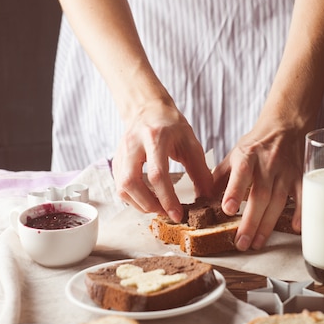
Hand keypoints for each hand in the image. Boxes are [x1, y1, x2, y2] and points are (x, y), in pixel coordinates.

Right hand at [112, 99, 213, 221]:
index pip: (157, 173)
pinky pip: (119, 186)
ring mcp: (121, 152)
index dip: (167, 198)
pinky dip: (133, 198)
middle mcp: (133, 144)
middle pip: (131, 182)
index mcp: (155, 137)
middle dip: (149, 204)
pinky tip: (147, 199)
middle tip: (166, 213)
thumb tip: (207, 197)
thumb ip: (199, 170)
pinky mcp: (116, 160)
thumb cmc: (171, 125)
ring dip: (139, 204)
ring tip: (158, 207)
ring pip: (121, 187)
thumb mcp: (191, 143)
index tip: (178, 214)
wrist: (148, 109)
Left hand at [213, 124, 303, 250]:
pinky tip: (295, 229)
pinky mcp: (299, 177)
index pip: (241, 173)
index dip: (235, 191)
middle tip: (241, 242)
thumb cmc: (255, 145)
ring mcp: (285, 172)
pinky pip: (302, 197)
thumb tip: (201, 199)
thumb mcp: (233, 155)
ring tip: (257, 243)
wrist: (284, 126)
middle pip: (260, 195)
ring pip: (278, 201)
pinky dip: (300, 213)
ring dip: (267, 225)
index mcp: (247, 156)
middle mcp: (267, 164)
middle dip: (251, 221)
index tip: (228, 210)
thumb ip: (219, 177)